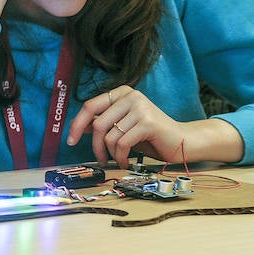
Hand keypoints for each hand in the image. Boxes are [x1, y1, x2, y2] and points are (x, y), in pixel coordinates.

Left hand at [66, 85, 188, 168]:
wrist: (182, 141)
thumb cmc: (150, 136)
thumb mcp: (123, 127)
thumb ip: (104, 123)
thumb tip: (78, 126)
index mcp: (122, 93)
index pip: (90, 106)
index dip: (77, 124)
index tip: (70, 140)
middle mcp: (131, 95)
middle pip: (98, 123)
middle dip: (95, 146)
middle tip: (100, 159)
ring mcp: (140, 107)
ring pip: (109, 136)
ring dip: (111, 154)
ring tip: (119, 160)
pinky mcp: (148, 122)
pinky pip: (122, 144)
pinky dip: (121, 158)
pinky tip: (127, 162)